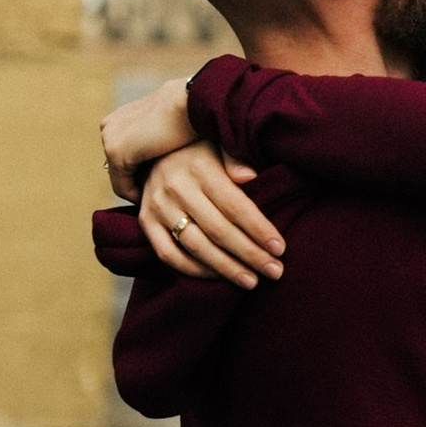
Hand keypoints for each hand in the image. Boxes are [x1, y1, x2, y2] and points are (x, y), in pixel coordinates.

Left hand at [100, 76, 195, 202]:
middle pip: (122, 169)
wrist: (196, 100)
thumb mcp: (173, 127)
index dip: (145, 176)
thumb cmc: (195, 114)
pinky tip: (162, 201)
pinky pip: (123, 188)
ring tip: (166, 200)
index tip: (166, 188)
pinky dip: (140, 197)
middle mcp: (110, 126)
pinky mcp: (115, 152)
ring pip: (122, 180)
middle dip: (142, 184)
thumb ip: (163, 144)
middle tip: (166, 197)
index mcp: (122, 118)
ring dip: (143, 191)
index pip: (127, 157)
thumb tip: (170, 166)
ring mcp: (109, 138)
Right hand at [140, 141, 285, 287]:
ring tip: (251, 281)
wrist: (152, 151)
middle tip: (275, 271)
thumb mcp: (219, 145)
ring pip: (196, 246)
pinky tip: (218, 276)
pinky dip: (194, 270)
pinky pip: (169, 255)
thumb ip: (235, 158)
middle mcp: (176, 187)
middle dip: (250, 254)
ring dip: (226, 268)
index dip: (259, 229)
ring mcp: (158, 206)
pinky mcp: (145, 222)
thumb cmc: (199, 153)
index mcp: (200, 167)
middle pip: (219, 230)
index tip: (280, 248)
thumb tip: (251, 176)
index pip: (235, 205)